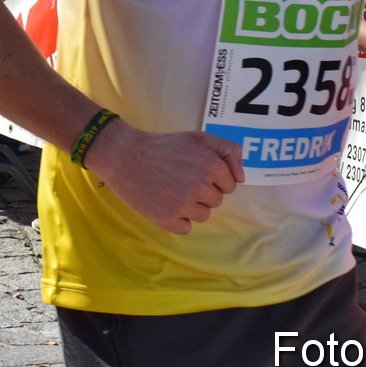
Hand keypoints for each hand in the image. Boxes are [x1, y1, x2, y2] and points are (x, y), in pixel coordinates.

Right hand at [81, 120, 243, 234]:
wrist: (123, 154)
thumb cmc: (163, 146)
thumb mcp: (198, 138)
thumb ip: (228, 151)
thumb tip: (242, 178)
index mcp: (211, 165)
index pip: (229, 185)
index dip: (213, 178)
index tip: (195, 170)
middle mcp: (200, 186)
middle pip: (216, 201)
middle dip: (202, 191)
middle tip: (180, 178)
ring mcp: (183, 205)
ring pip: (203, 215)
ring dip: (191, 206)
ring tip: (171, 189)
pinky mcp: (167, 220)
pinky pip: (186, 227)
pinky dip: (177, 219)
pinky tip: (164, 202)